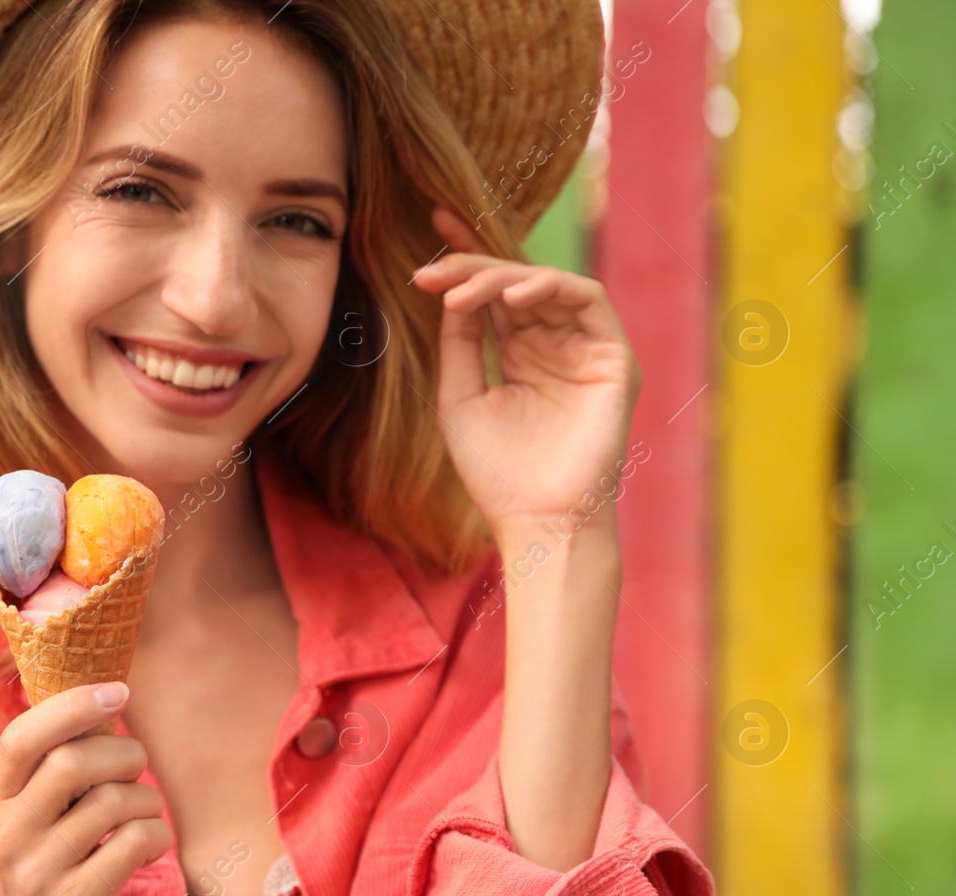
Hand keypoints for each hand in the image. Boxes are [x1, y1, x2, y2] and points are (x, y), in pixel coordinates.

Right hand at [0, 681, 172, 895]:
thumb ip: (57, 772)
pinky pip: (135, 843)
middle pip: (72, 762)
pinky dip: (157, 836)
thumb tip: (103, 701)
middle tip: (137, 769)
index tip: (118, 692)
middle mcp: (10, 834)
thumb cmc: (55, 880)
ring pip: (113, 802)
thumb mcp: (37, 825)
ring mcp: (40, 870)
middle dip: (124, 753)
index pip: (19, 738)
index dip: (71, 706)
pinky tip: (148, 849)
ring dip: (148, 800)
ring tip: (145, 816)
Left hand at [410, 206, 640, 544]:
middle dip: (474, 265)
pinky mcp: (613, 358)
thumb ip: (460, 344)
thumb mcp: (461, 397)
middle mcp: (556, 346)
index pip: (495, 295)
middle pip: (517, 283)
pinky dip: (548, 288)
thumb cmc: (497, 472)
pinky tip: (509, 298)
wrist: (536, 520)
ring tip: (462, 291)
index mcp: (522, 356)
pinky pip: (587, 300)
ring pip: (548, 285)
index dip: (468, 259)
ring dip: (502, 277)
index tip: (430, 227)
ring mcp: (586, 350)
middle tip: (432, 267)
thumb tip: (450, 292)